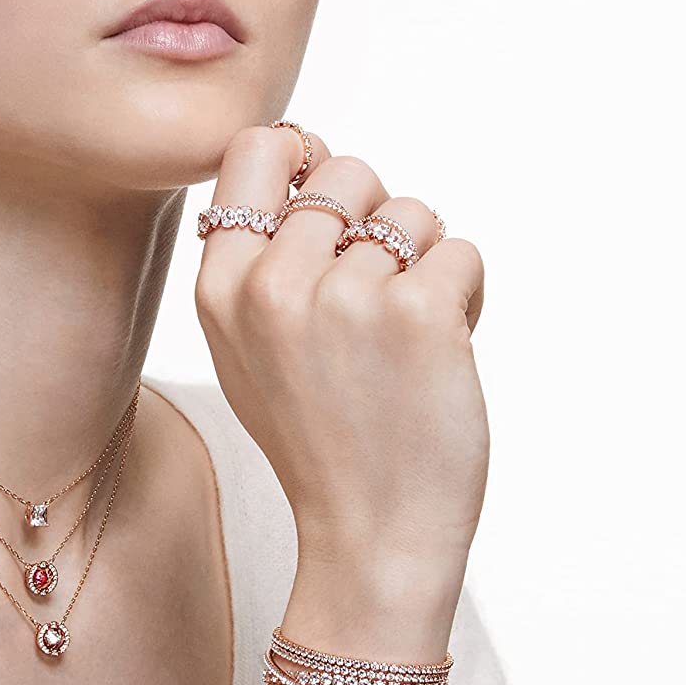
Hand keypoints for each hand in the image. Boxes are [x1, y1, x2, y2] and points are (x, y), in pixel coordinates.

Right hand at [194, 125, 487, 605]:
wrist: (368, 537)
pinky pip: (459, 251)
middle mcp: (272, 283)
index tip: (327, 207)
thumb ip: (259, 255)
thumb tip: (306, 147)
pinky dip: (466, 293)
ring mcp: (345, 297)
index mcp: (219, 288)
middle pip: (346, 170)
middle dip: (375, 218)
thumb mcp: (244, 346)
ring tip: (404, 335)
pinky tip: (442, 348)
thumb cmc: (314, 437)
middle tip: (375, 291)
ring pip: (411, 212)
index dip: (302, 161)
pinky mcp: (418, 314)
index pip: (256, 148)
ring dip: (423, 264)